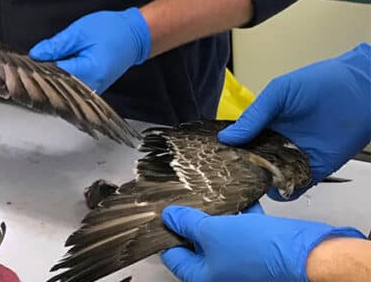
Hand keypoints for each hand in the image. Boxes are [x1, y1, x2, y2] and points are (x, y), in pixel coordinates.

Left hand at [29, 8, 150, 92]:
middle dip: (41, 76)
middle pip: (57, 86)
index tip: (24, 63)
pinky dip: (59, 79)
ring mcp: (92, 90)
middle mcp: (91, 87)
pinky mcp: (91, 89)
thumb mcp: (80, 32)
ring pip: (63, 88)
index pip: (54, 76)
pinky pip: (70, 87)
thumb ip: (57, 45)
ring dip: (49, 78)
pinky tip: (51, 70)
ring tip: (37, 67)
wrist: (135, 35)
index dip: (37, 69)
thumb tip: (36, 55)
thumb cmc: (112, 30)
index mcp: (89, 72)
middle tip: (28, 65)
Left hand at [160, 205, 366, 281]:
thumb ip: (188, 223)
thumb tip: (169, 216)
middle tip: (186, 199)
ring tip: (210, 195)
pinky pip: (244, 232)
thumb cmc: (260, 250)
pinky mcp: (260, 253)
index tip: (163, 213)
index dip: (167, 232)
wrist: (307, 255)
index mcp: (203, 277)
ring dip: (217, 216)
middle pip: (197, 245)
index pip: (173, 256)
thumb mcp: (213, 231)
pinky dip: (241, 216)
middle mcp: (221, 274)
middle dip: (193, 221)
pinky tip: (241, 199)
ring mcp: (241, 264)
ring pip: (221, 237)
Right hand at [218, 43, 370, 197]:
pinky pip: (297, 186)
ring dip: (263, 184)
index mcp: (263, 125)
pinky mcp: (316, 169)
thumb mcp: (278, 93)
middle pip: (252, 164)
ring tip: (256, 183)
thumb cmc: (320, 83)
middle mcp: (277, 143)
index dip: (227, 152)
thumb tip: (227, 137)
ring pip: (272, 178)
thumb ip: (254, 116)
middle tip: (232, 177)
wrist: (361, 90)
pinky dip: (287, 191)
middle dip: (242, 172)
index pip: (239, 143)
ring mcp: (295, 157)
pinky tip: (280, 187)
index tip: (214, 159)